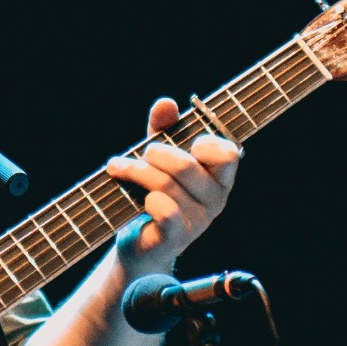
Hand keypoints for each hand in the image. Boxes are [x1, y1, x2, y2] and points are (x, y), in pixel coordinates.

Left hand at [104, 97, 240, 270]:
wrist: (138, 242)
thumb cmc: (152, 193)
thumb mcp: (158, 156)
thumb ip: (164, 129)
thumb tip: (166, 103)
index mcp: (220, 178)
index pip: (227, 153)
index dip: (203, 143)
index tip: (184, 145)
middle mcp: (216, 200)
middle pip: (186, 165)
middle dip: (154, 154)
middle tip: (140, 155)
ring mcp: (198, 221)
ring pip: (166, 186)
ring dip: (136, 173)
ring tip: (118, 169)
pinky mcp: (177, 238)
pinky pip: (166, 211)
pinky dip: (148, 199)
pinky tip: (140, 199)